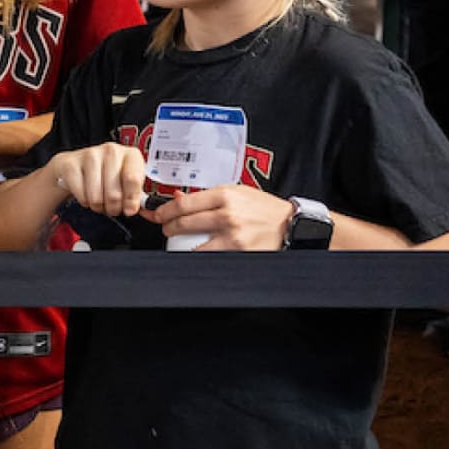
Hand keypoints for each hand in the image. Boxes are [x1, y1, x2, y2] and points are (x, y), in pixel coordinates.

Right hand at [46, 142, 148, 215]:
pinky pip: (81, 196)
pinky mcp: (71, 164)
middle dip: (113, 207)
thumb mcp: (127, 185)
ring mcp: (90, 155)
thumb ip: (138, 199)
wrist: (77, 166)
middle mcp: (111, 151)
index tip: (129, 210)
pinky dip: (84, 201)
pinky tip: (85, 192)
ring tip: (99, 199)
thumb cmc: (107, 176)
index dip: (131, 200)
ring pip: (96, 197)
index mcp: (131, 155)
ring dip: (98, 205)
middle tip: (112, 206)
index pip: (133, 179)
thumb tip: (147, 211)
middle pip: (114, 193)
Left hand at [147, 184, 294, 250]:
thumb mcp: (236, 192)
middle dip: (167, 227)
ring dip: (179, 244)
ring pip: (192, 244)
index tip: (157, 214)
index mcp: (225, 195)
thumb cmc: (263, 207)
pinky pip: (209, 256)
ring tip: (178, 242)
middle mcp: (227, 215)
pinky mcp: (238, 252)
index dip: (164, 211)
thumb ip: (207, 195)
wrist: (291, 223)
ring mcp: (232, 236)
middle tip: (165, 228)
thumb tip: (177, 197)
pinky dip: (198, 255)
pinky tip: (196, 252)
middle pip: (183, 223)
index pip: (183, 204)